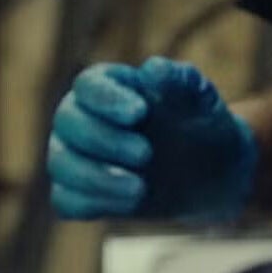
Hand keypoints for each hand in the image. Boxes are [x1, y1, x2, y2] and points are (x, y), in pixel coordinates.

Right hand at [48, 58, 256, 223]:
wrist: (210, 169)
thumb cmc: (199, 123)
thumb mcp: (200, 99)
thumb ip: (180, 81)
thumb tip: (153, 69)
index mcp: (107, 85)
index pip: (87, 85)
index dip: (106, 99)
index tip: (140, 113)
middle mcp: (81, 116)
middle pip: (67, 122)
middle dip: (103, 140)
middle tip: (146, 154)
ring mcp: (76, 156)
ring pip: (61, 164)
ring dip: (96, 178)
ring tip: (140, 188)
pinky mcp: (81, 193)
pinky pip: (66, 201)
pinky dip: (92, 203)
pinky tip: (129, 203)